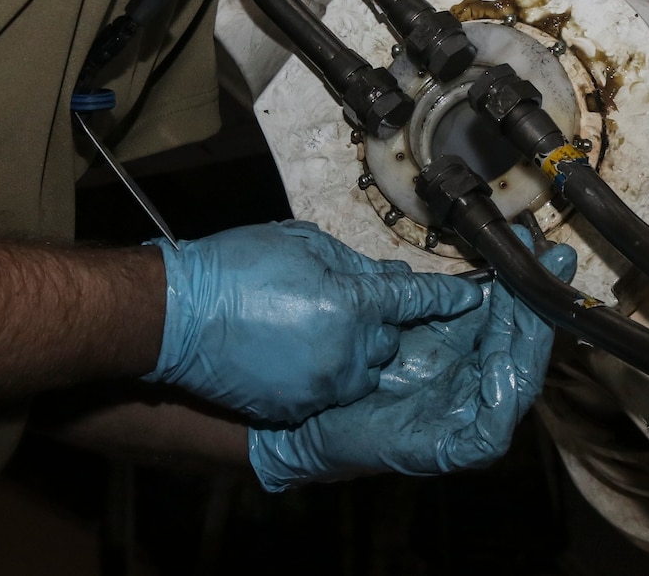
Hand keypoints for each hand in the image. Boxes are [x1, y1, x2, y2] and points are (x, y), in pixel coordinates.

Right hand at [146, 222, 482, 424]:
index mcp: (353, 303)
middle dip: (375, 320)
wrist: (176, 318)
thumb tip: (386, 277)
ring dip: (349, 346)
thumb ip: (352, 263)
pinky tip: (289, 347)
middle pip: (389, 338)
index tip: (472, 297)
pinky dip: (320, 369)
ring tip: (306, 322)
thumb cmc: (234, 271)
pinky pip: (331, 387)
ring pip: (363, 366)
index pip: (417, 298)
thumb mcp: (300, 244)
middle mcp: (349, 350)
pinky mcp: (300, 405)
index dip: (447, 296)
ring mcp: (325, 383)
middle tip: (337, 298)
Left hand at [246, 230, 577, 488]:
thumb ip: (428, 299)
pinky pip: (485, 438)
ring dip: (527, 347)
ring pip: (516, 389)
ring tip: (527, 310)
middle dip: (537, 307)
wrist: (303, 418)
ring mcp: (460, 421)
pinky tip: (499, 373)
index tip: (535, 248)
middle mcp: (470, 387)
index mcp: (462, 354)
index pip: (508, 321)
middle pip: (521, 351)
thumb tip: (461, 268)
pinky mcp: (441, 451)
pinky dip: (499, 408)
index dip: (525, 286)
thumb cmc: (347, 371)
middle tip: (551, 266)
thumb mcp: (391, 323)